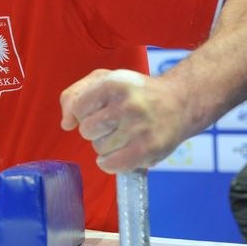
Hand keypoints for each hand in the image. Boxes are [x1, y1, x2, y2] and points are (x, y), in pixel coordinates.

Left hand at [59, 69, 187, 173]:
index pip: (78, 107)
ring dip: (106, 145)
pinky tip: (118, 153)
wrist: (180, 102)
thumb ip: (75, 95)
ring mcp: (139, 128)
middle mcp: (127, 105)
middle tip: (112, 123)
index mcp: (114, 83)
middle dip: (94, 129)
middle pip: (86, 130)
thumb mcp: (104, 80)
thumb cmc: (135, 92)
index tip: (98, 109)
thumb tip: (66, 123)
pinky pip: (113, 165)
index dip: (83, 112)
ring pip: (99, 148)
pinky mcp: (149, 149)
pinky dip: (110, 163)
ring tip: (122, 134)